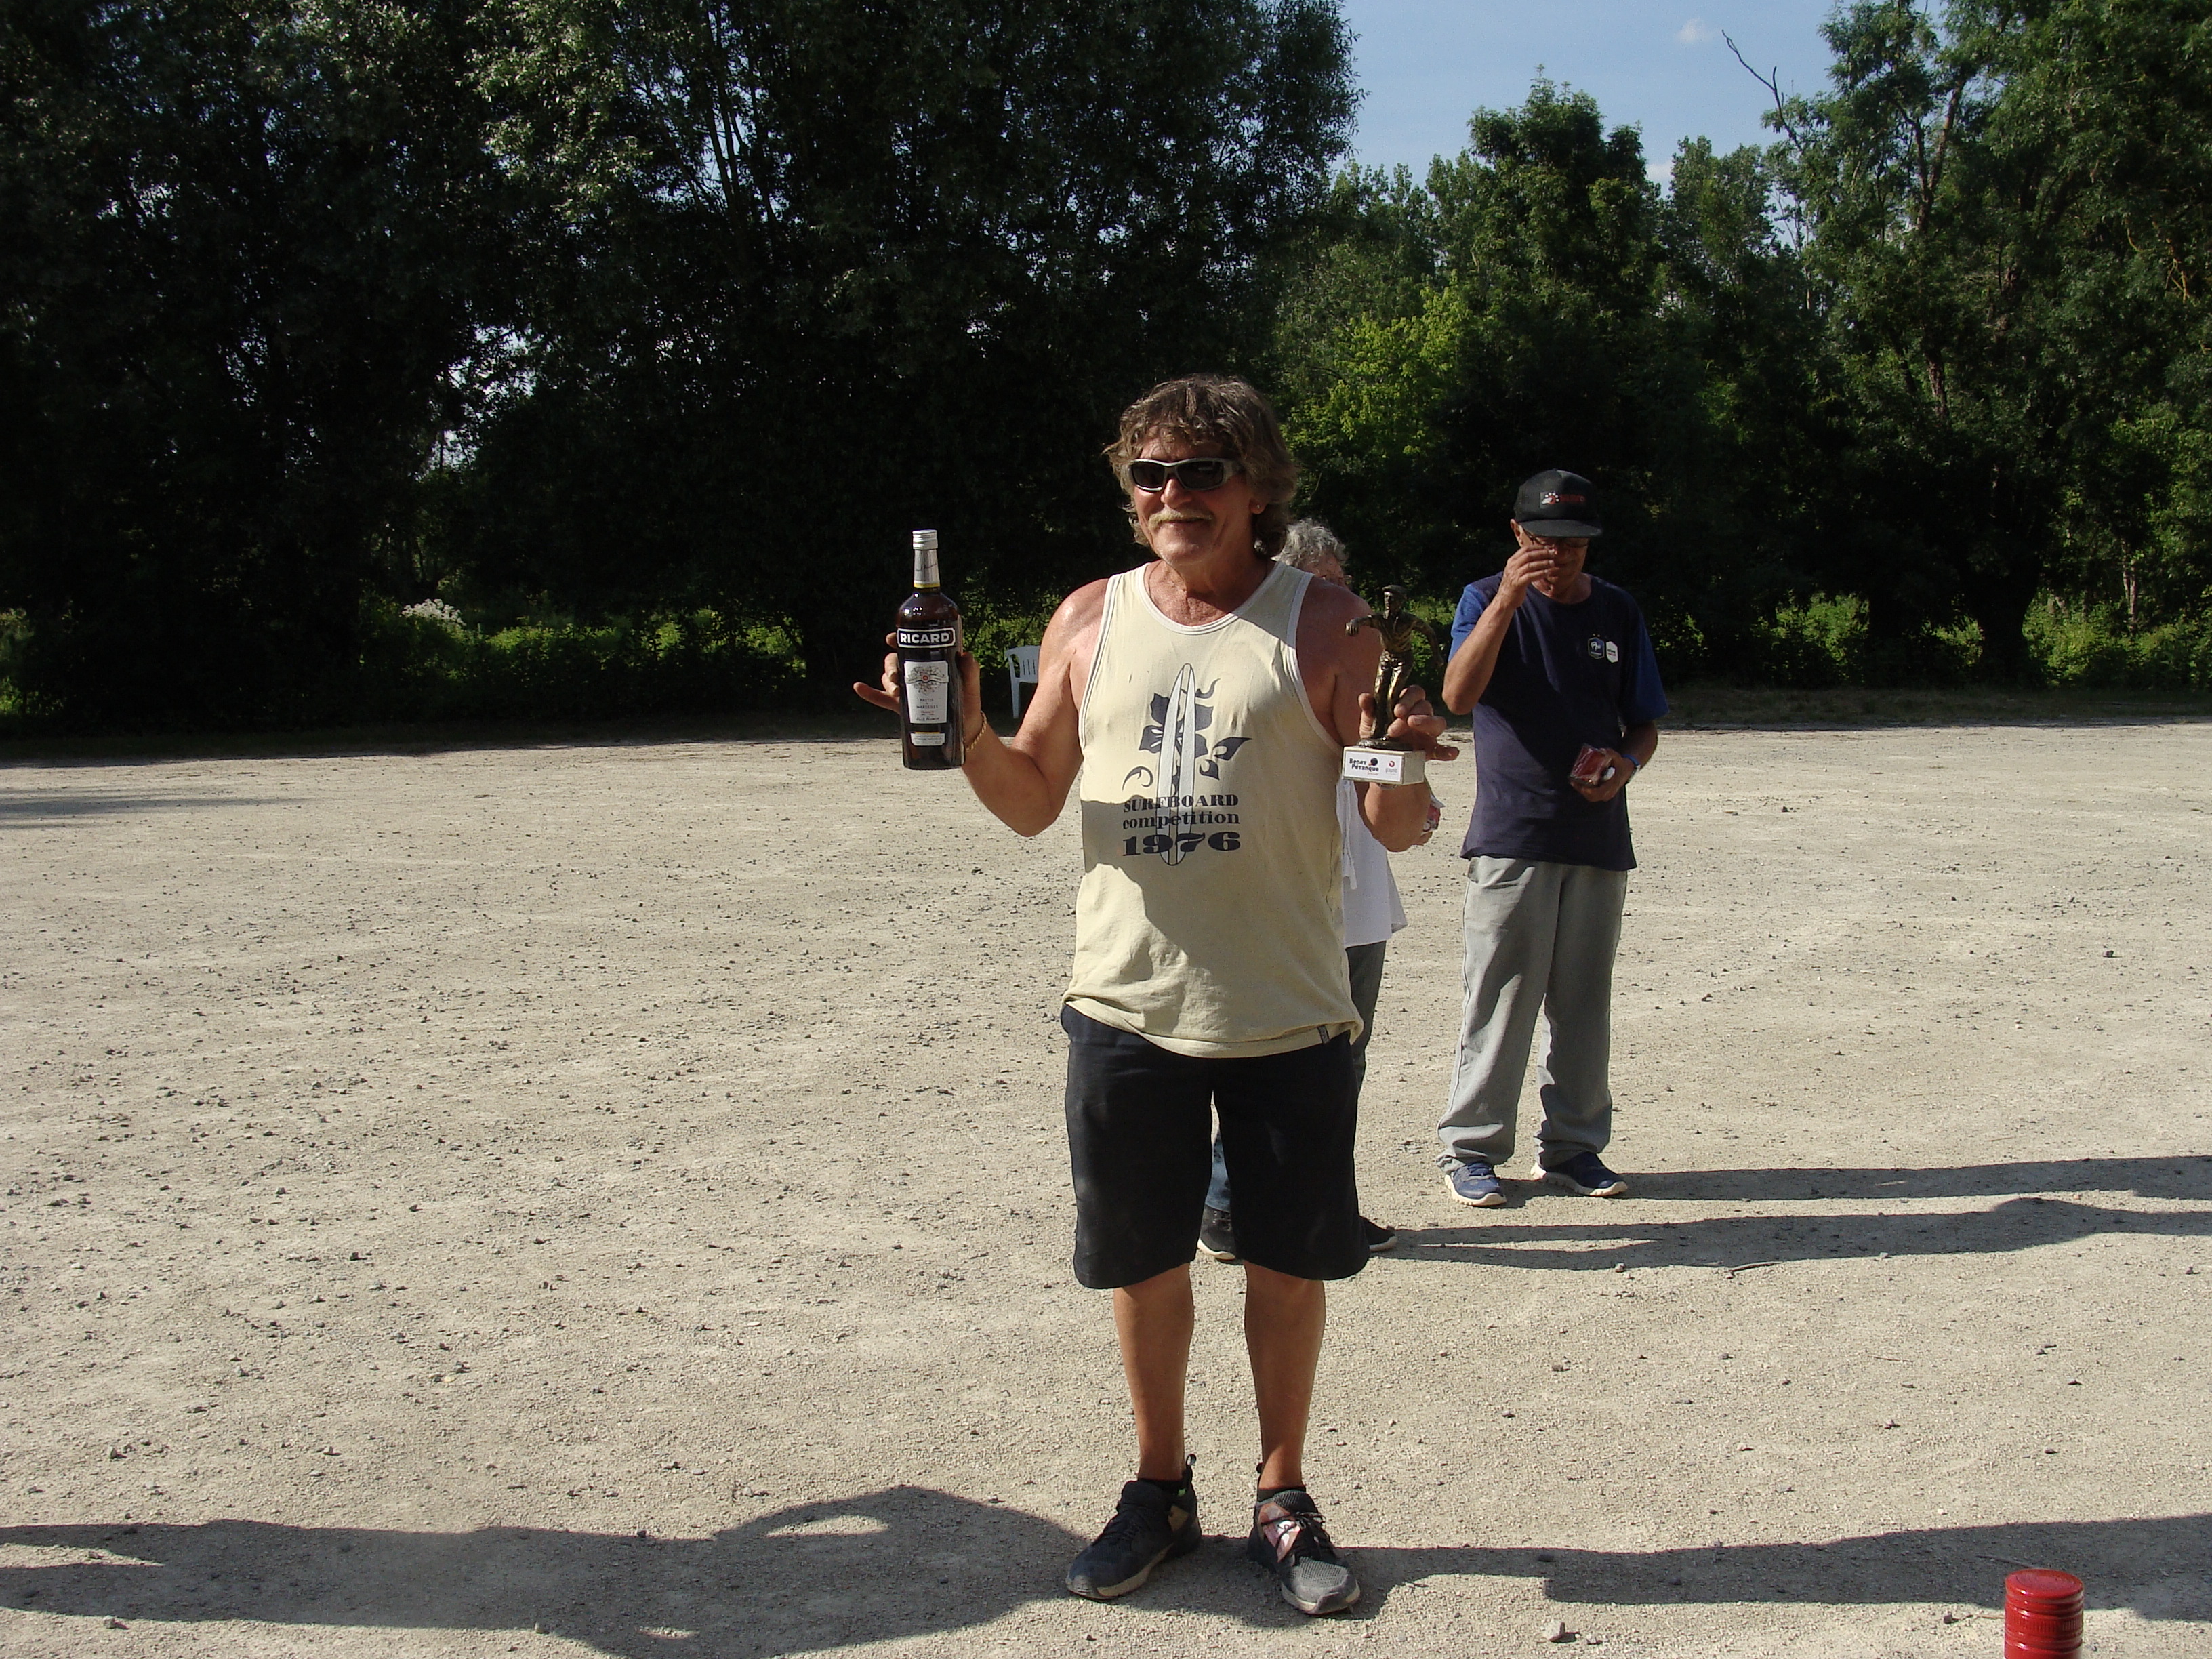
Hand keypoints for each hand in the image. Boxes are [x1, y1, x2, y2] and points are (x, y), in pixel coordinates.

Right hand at [851, 640, 987, 741]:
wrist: (964, 731)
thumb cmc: (968, 704)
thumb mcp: (971, 685)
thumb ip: (970, 670)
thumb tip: (966, 655)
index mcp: (929, 664)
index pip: (910, 647)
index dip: (898, 640)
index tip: (891, 638)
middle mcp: (915, 674)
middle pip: (894, 662)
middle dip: (891, 667)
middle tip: (897, 678)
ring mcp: (908, 691)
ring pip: (887, 679)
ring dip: (886, 681)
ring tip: (896, 691)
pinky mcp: (902, 707)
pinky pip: (881, 698)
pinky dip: (868, 693)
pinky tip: (858, 687)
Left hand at [1361, 682, 1458, 761]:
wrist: (1378, 762)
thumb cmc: (1376, 737)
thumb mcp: (1369, 723)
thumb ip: (1369, 710)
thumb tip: (1364, 697)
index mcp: (1407, 706)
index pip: (1415, 692)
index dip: (1408, 698)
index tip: (1396, 711)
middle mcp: (1420, 717)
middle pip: (1426, 706)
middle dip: (1411, 714)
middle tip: (1394, 729)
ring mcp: (1426, 734)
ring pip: (1438, 723)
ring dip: (1427, 723)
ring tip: (1413, 727)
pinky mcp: (1429, 751)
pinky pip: (1442, 750)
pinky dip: (1448, 751)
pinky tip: (1451, 753)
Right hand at [1498, 538, 1568, 603]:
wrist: (1504, 599)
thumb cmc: (1513, 585)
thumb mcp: (1516, 571)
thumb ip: (1524, 563)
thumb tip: (1538, 556)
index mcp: (1512, 561)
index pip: (1525, 549)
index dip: (1537, 547)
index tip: (1547, 548)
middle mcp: (1512, 566)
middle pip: (1528, 555)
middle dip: (1542, 553)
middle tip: (1552, 554)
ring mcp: (1514, 575)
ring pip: (1530, 565)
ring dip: (1543, 563)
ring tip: (1552, 563)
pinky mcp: (1518, 583)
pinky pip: (1531, 576)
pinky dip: (1540, 573)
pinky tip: (1547, 572)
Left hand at [1571, 747, 1632, 802]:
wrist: (1626, 770)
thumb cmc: (1620, 764)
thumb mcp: (1617, 757)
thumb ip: (1610, 753)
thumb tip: (1601, 750)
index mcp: (1613, 785)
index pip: (1598, 793)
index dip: (1588, 791)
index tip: (1580, 786)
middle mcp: (1609, 793)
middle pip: (1592, 797)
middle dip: (1581, 790)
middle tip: (1573, 782)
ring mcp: (1606, 795)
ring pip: (1591, 797)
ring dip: (1581, 790)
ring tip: (1573, 782)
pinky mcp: (1603, 794)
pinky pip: (1592, 795)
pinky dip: (1584, 790)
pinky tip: (1577, 783)